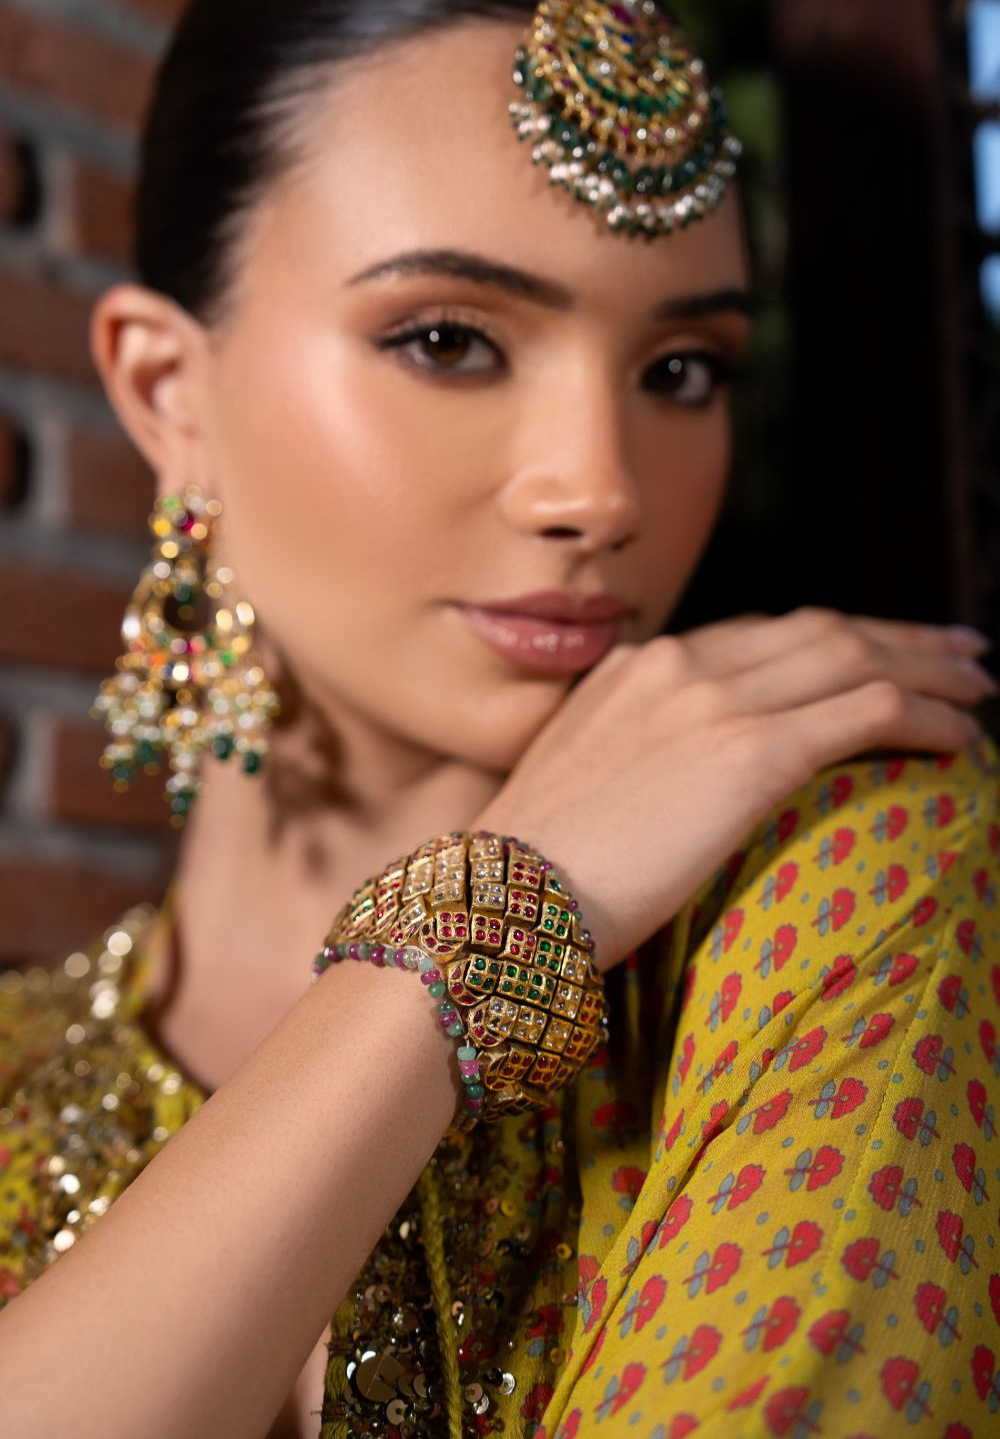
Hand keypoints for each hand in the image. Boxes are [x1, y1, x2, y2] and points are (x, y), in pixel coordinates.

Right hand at [472, 608, 995, 973]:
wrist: (503, 900)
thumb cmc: (533, 869)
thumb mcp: (577, 779)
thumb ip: (629, 749)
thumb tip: (673, 774)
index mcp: (638, 667)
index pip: (764, 633)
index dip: (836, 636)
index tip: (878, 648)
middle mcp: (679, 665)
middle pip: (821, 629)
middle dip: (900, 636)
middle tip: (959, 651)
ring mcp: (714, 702)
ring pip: (855, 657)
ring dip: (929, 668)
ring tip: (979, 686)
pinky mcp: (749, 754)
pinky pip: (868, 711)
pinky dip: (926, 716)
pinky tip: (963, 738)